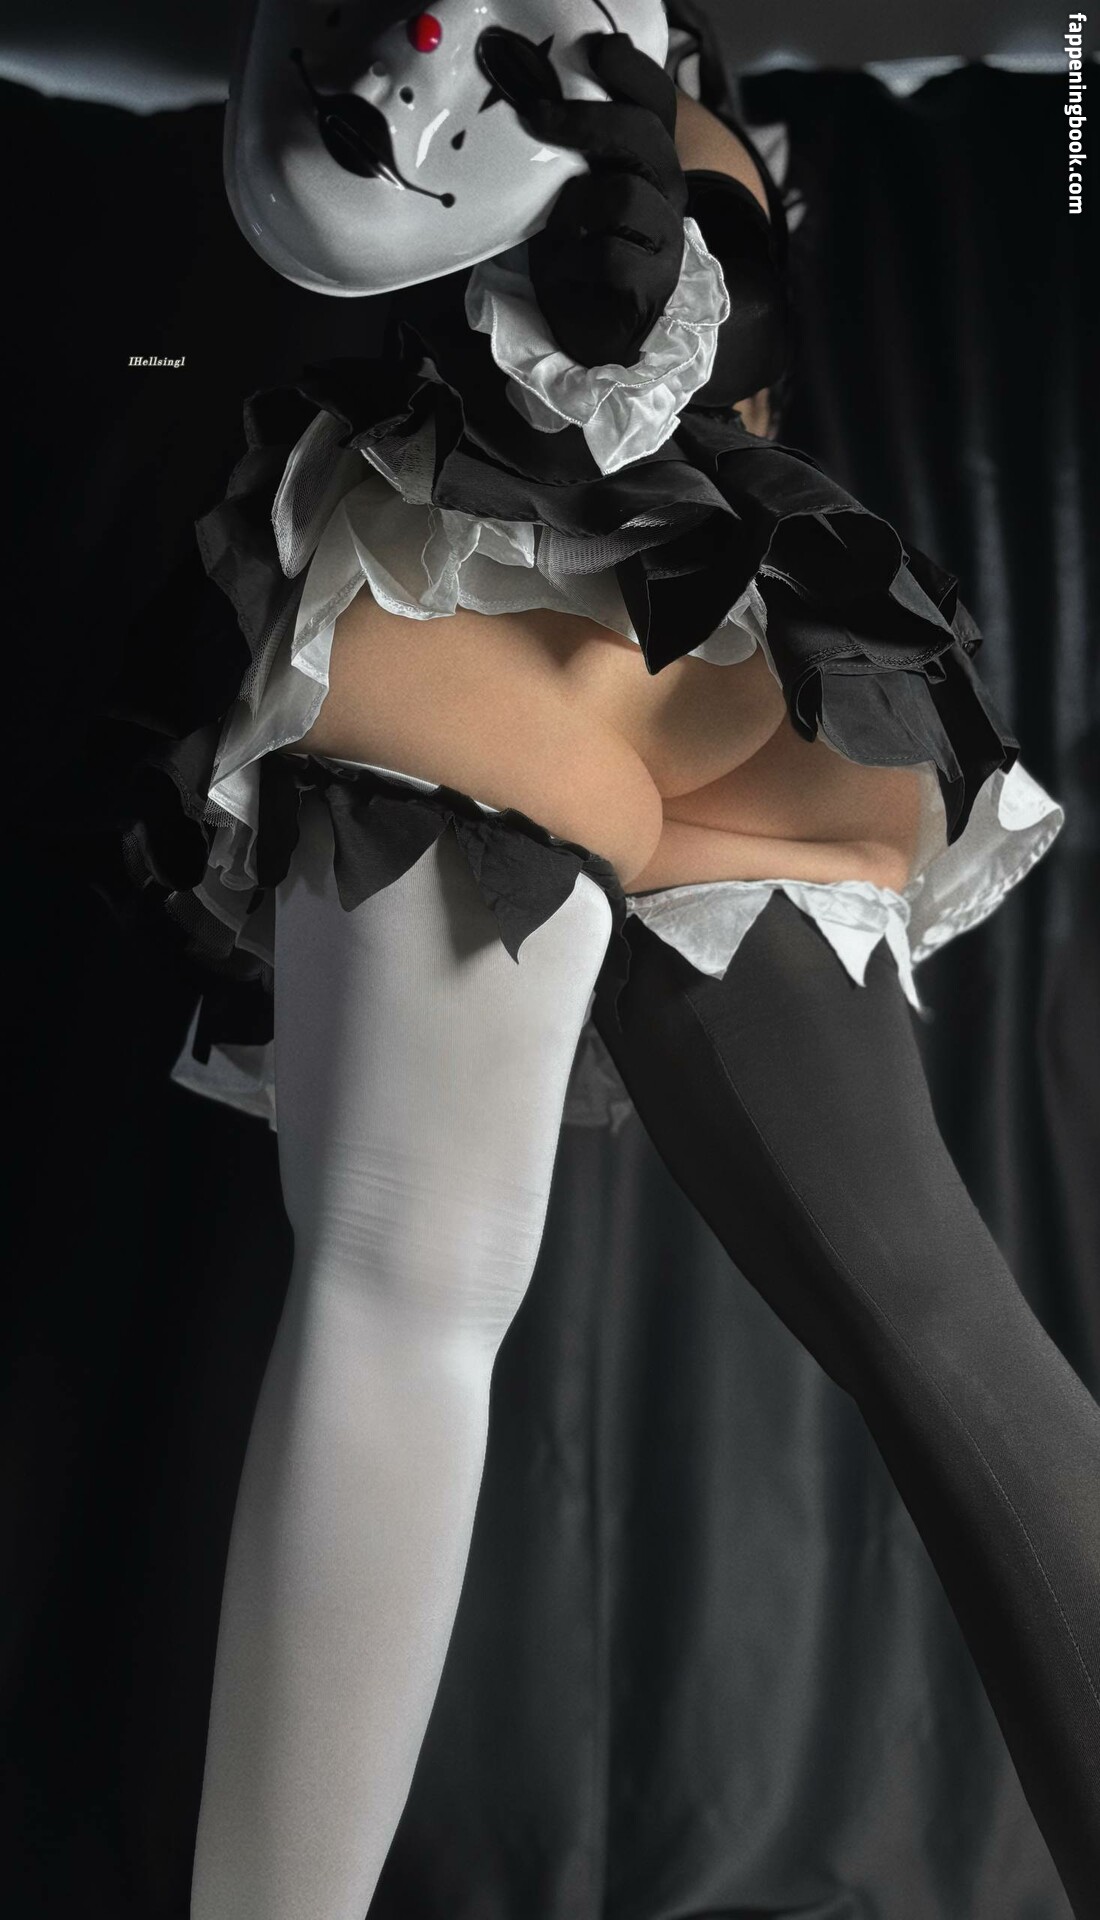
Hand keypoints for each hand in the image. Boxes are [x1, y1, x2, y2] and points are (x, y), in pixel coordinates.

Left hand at [514, 32, 687, 368]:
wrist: (585, 328)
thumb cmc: (573, 252)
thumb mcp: (564, 188)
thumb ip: (566, 148)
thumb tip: (525, 91)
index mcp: (648, 160)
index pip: (655, 102)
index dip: (631, 71)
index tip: (596, 49)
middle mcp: (666, 191)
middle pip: (643, 135)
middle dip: (587, 120)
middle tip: (537, 114)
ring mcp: (665, 237)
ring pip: (623, 195)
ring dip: (575, 207)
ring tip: (559, 231)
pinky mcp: (653, 282)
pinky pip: (608, 255)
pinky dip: (574, 260)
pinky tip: (566, 271)